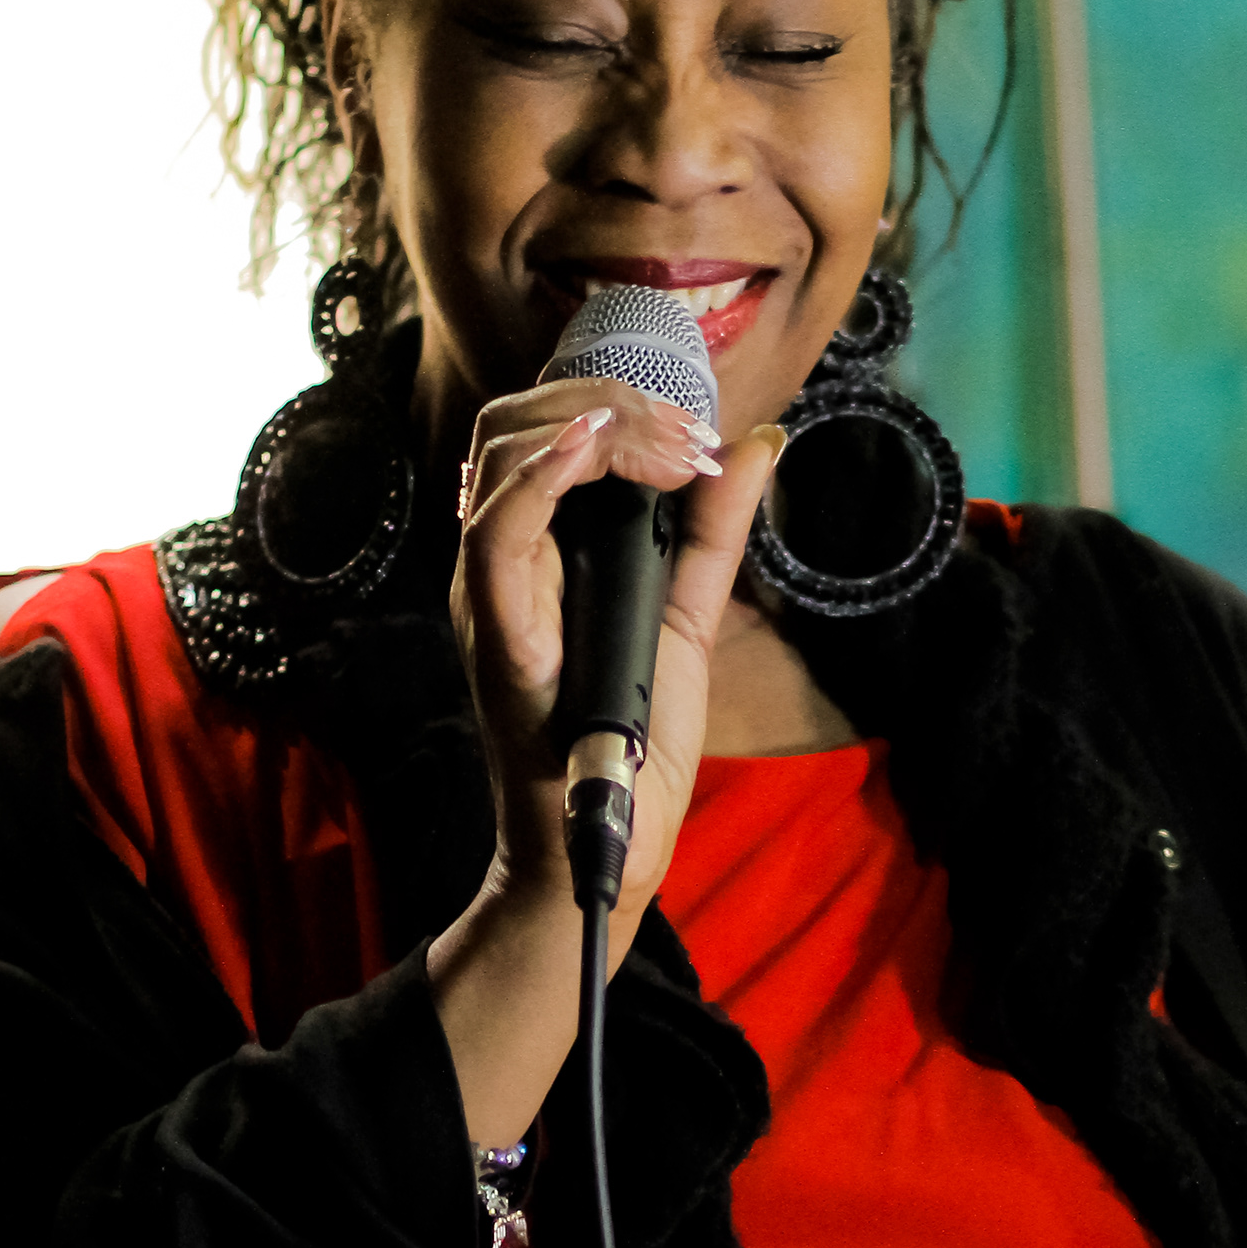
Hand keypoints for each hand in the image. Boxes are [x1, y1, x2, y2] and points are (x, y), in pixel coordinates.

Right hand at [425, 376, 783, 1146]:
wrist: (605, 850)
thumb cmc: (632, 744)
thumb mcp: (686, 617)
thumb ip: (711, 532)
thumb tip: (756, 443)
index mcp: (534, 549)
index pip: (539, 426)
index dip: (612, 398)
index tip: (696, 431)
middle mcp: (498, 563)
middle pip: (512, 423)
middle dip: (605, 399)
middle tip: (686, 438)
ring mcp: (490, 598)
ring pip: (498, 458)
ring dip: (589, 425)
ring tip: (664, 448)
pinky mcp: (501, 641)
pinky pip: (496, 538)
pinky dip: (541, 478)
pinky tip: (589, 450)